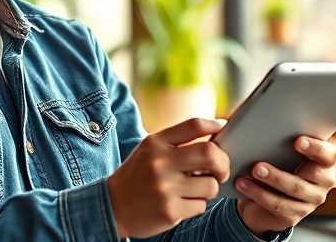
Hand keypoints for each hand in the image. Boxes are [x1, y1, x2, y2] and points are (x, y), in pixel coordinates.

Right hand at [107, 118, 230, 237]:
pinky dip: (197, 204)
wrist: (113, 206)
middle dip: (223, 163)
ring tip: (195, 188)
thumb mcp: (149, 150)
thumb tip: (214, 131)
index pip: (193, 125)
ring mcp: (165, 189)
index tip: (222, 129)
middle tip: (220, 170)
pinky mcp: (170, 211)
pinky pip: (201, 206)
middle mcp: (160, 163)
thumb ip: (176, 141)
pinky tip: (183, 202)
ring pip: (210, 185)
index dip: (214, 125)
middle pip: (210, 154)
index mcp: (155, 143)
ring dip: (209, 188)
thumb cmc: (137, 175)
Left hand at [235, 136, 335, 236]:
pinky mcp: (295, 214)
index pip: (329, 154)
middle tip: (259, 164)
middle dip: (284, 169)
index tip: (297, 141)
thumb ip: (270, 134)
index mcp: (322, 160)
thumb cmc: (273, 162)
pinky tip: (243, 184)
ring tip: (252, 172)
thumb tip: (235, 122)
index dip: (316, 147)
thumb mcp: (275, 148)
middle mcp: (322, 181)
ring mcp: (310, 200)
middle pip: (312, 175)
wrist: (263, 196)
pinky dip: (258, 194)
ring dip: (271, 180)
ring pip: (294, 190)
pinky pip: (278, 205)